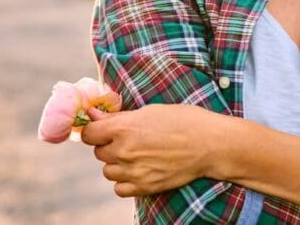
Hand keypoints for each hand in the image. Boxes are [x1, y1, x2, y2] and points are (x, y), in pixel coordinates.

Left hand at [80, 103, 221, 196]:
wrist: (210, 144)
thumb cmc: (183, 120)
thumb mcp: (150, 111)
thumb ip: (118, 117)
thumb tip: (92, 115)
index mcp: (124, 128)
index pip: (88, 133)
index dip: (95, 130)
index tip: (103, 129)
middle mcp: (124, 151)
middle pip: (99, 152)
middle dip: (110, 145)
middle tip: (131, 139)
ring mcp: (133, 172)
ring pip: (108, 171)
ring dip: (117, 163)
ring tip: (138, 154)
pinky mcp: (144, 187)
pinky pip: (119, 188)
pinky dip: (125, 180)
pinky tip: (140, 169)